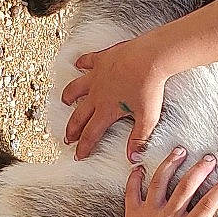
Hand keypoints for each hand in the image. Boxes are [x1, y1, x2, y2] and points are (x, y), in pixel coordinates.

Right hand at [61, 34, 167, 160]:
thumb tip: (133, 157)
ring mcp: (97, 76)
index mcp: (106, 110)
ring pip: (76, 88)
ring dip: (69, 96)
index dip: (84, 146)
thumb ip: (139, 139)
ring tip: (65, 101)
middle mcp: (97, 94)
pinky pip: (86, 61)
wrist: (151, 58)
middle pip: (79, 115)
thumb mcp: (147, 117)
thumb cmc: (150, 86)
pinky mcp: (101, 59)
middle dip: (72, 129)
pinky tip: (78, 64)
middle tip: (69, 137)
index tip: (79, 154)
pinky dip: (81, 63)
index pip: (91, 133)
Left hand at [115, 147, 217, 216]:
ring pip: (160, 181)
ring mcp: (149, 214)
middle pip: (187, 185)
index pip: (208, 204)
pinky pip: (132, 192)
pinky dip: (134, 178)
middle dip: (200, 169)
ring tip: (180, 150)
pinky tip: (139, 168)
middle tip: (209, 158)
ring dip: (171, 163)